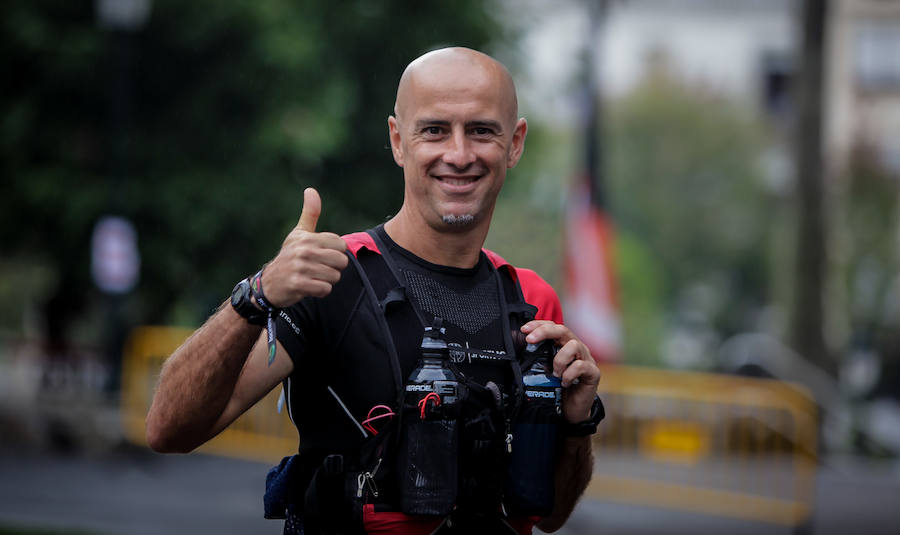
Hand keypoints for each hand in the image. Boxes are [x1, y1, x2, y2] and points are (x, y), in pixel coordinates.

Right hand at [260, 188, 348, 306]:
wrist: (269, 283)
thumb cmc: (289, 256)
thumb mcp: (298, 234)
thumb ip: (310, 213)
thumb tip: (311, 190)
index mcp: (307, 238)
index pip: (341, 245)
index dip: (335, 252)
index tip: (321, 255)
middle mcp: (304, 251)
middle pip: (341, 261)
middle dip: (333, 268)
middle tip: (318, 268)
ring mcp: (300, 268)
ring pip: (334, 276)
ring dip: (327, 280)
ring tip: (313, 277)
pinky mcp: (298, 284)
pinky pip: (325, 289)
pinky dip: (320, 291)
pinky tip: (309, 287)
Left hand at [521, 320, 600, 423]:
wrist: (571, 411)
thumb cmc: (556, 388)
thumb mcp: (542, 371)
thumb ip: (534, 358)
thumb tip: (515, 344)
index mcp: (564, 345)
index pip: (553, 326)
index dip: (539, 324)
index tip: (523, 329)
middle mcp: (577, 348)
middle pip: (563, 329)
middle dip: (545, 332)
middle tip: (530, 340)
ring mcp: (587, 358)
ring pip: (574, 345)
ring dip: (559, 359)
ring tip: (554, 373)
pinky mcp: (593, 372)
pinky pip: (581, 365)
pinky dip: (569, 374)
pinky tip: (564, 383)